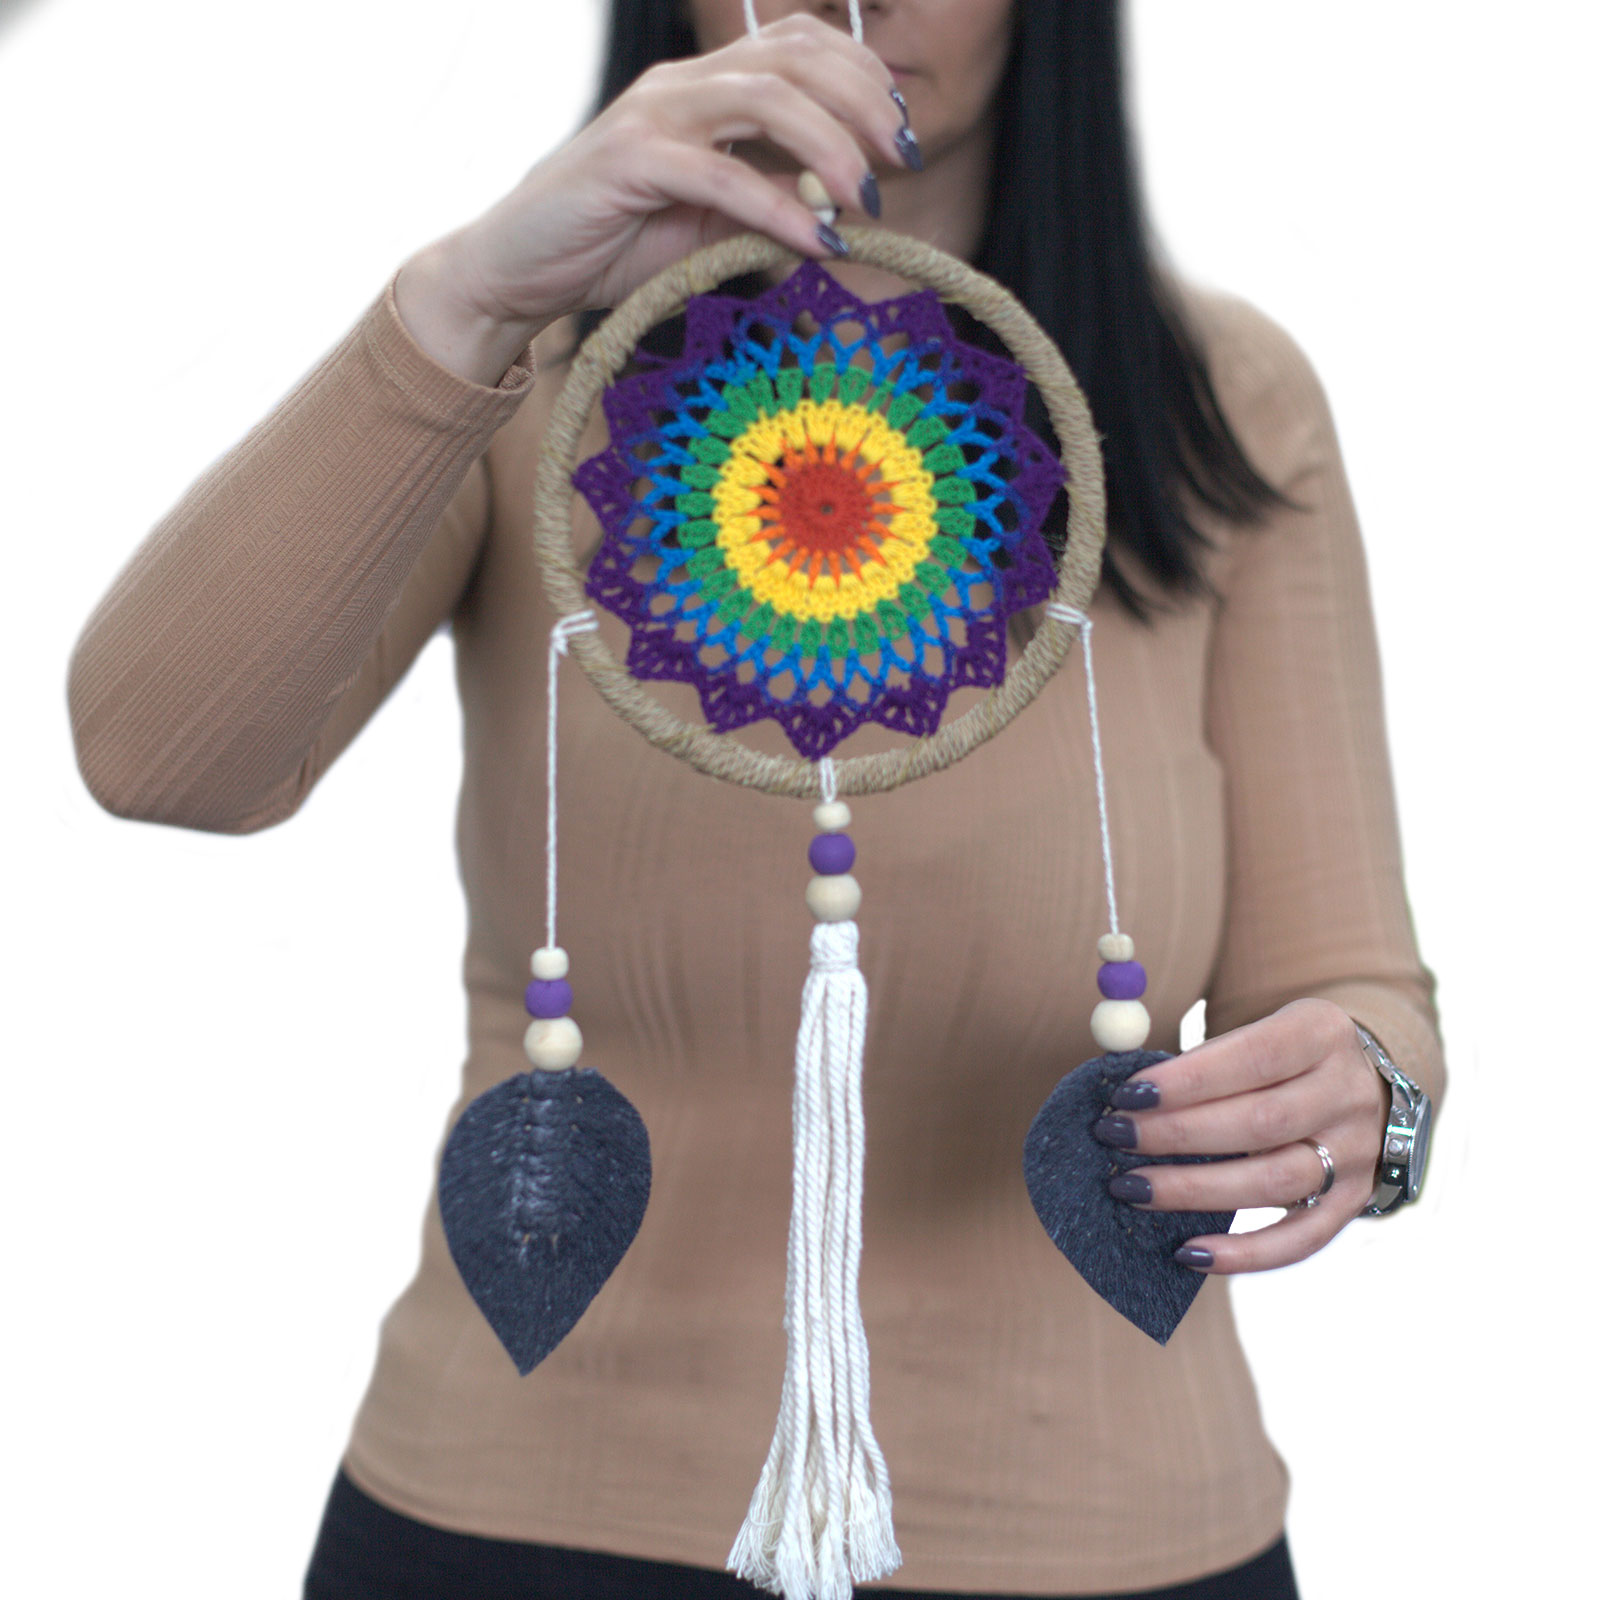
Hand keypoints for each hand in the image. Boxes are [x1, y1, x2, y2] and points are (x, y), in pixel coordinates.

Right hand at [421, 14, 912, 339]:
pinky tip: (814, 240)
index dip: (865, 79)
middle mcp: (683, 85)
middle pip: (796, 58)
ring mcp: (653, 115)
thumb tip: (836, 212)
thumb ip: (766, 206)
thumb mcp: (708, 225)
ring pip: (766, 99)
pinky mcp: (630, 160)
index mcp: (705, 88)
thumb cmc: (613, 245)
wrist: (518, 268)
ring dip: (831, 146)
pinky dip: (778, 207)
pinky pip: (721, 173)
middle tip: (902, 163)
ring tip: (866, 201)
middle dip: (865, 103)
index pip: (801, 47)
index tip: (902, 140)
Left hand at [1091, 998, 1388, 1272]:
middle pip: (1261, 1122)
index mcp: (1321, 1033)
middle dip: (1178, 1134)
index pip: (1253, 1056)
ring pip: (1275, 1183)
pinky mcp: (1352, 1203)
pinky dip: (1244, 1255)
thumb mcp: (1255, 1029)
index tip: (1127, 1095)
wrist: (1359, 1082)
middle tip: (1116, 1138)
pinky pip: (1300, 1240)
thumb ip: (1200, 1058)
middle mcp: (1347, 1093)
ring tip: (1131, 1188)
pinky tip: (1187, 1253)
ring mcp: (1356, 1154)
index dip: (1187, 1080)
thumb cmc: (1277, 1056)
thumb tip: (1128, 1097)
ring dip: (1195, 1191)